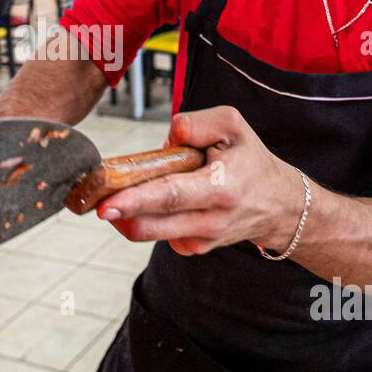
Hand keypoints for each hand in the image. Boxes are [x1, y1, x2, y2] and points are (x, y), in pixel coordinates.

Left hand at [95, 105, 303, 255]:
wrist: (279, 205)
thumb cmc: (250, 160)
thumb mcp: (233, 125)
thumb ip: (196, 123)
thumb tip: (166, 140)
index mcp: (222, 188)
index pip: (171, 196)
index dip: (135, 201)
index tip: (106, 205)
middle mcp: (211, 220)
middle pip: (150, 224)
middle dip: (117, 213)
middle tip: (92, 198)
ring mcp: (201, 240)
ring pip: (149, 232)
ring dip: (128, 213)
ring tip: (122, 191)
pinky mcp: (194, 248)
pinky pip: (159, 233)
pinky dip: (148, 217)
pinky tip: (158, 200)